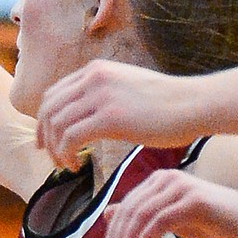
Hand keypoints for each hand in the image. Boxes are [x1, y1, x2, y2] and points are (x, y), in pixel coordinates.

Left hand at [35, 60, 206, 164]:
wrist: (193, 104)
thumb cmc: (166, 103)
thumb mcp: (126, 88)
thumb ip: (102, 95)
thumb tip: (86, 114)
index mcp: (95, 71)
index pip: (53, 95)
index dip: (44, 121)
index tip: (46, 142)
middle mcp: (93, 78)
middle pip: (48, 110)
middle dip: (45, 138)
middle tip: (52, 159)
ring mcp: (100, 96)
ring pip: (56, 125)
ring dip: (56, 150)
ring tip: (67, 165)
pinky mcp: (109, 117)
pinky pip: (70, 138)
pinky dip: (66, 155)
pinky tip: (77, 166)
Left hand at [103, 167, 237, 237]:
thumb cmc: (215, 222)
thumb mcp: (172, 220)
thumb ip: (142, 215)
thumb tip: (107, 213)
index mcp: (160, 181)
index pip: (126, 207)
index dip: (113, 234)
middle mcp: (168, 179)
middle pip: (129, 211)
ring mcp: (181, 188)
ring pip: (141, 216)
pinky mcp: (194, 201)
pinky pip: (160, 221)